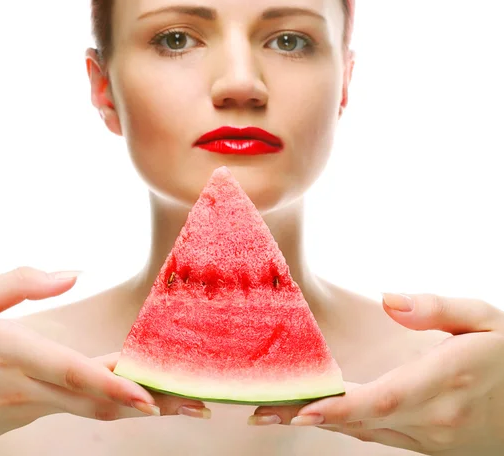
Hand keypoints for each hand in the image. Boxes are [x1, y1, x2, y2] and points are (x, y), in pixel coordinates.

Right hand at [0, 267, 207, 449]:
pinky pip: (74, 409)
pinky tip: (134, 395)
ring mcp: (23, 409)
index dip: (112, 387)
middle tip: (198, 405)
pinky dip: (108, 403)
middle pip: (96, 400)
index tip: (150, 398)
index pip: (70, 373)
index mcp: (10, 354)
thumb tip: (74, 273)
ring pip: (90, 411)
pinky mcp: (20, 417)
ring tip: (181, 405)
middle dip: (151, 405)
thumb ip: (20, 283)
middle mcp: (23, 388)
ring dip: (136, 407)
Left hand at [249, 293, 503, 454]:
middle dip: (308, 416)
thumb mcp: (487, 320)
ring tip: (277, 414)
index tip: (298, 410)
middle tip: (259, 410)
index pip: (381, 400)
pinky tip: (324, 415)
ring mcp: (434, 438)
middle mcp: (435, 419)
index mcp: (446, 383)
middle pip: (361, 421)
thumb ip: (438, 308)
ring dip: (322, 423)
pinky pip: (382, 435)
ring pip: (367, 432)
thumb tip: (388, 300)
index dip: (337, 408)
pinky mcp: (434, 444)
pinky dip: (349, 425)